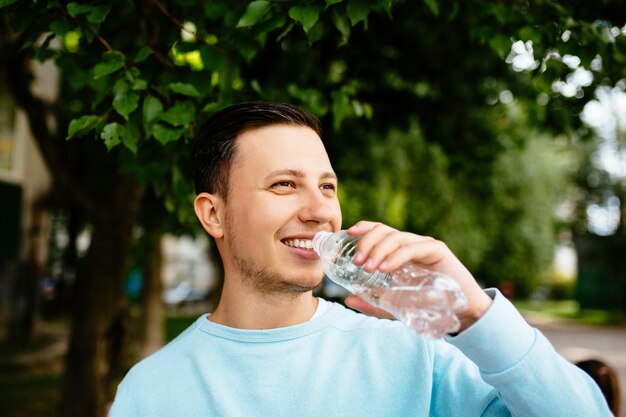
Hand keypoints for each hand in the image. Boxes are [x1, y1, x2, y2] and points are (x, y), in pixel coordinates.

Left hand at [346, 221, 492, 332]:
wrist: (460, 313)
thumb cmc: (427, 305)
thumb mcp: (394, 305)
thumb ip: (373, 302)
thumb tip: (348, 299)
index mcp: (399, 251)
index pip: (379, 231)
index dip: (363, 228)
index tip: (347, 233)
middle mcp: (410, 244)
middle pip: (384, 230)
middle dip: (366, 242)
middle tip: (356, 261)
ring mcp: (424, 245)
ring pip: (396, 237)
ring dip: (378, 250)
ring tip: (367, 267)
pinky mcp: (437, 250)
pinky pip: (412, 248)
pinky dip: (396, 256)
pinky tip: (385, 268)